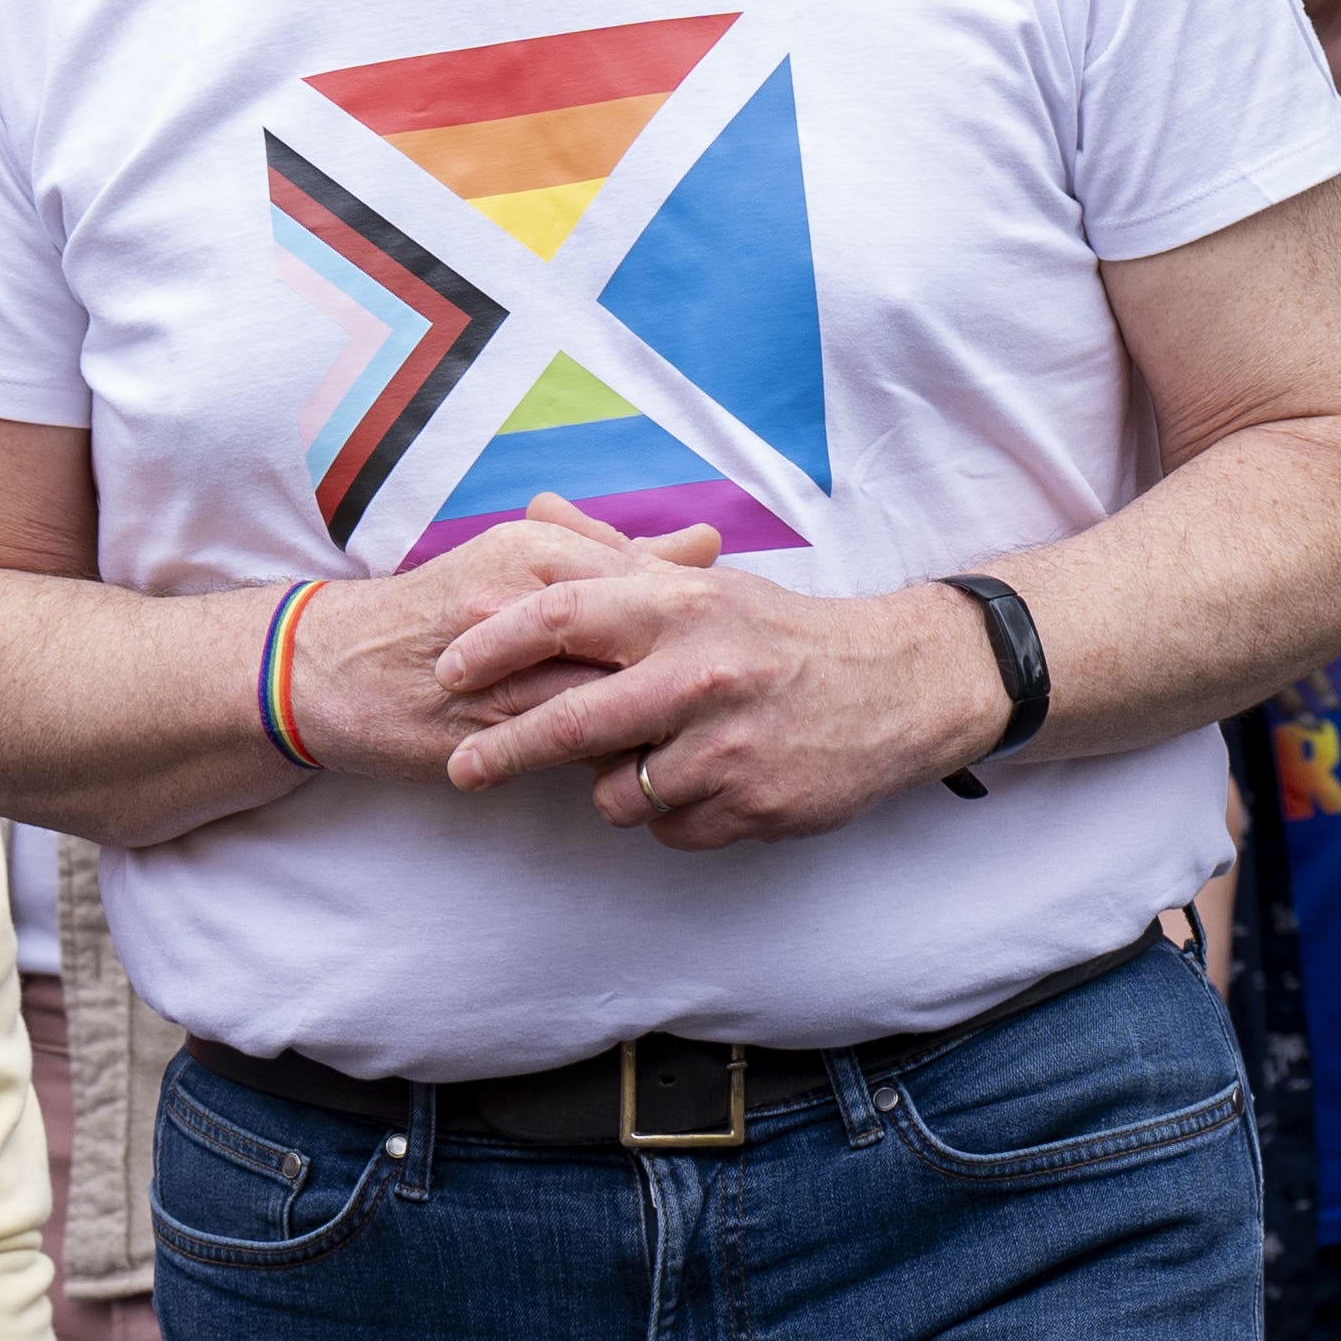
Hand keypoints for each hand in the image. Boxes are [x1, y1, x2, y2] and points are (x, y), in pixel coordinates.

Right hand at [283, 498, 719, 787]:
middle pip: (635, 637)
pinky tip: (640, 764)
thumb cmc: (436, 612)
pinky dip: (610, 756)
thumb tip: (704, 543)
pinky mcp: (484, 729)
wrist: (331, 667)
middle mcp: (520, 599)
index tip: (729, 638)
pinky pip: (566, 747)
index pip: (644, 577)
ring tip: (697, 734)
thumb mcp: (518, 561)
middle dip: (683, 670)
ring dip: (655, 719)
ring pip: (608, 696)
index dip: (693, 614)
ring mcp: (501, 668)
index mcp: (533, 546)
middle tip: (726, 695)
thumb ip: (610, 555)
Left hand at [436, 562, 1012, 849]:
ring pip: (615, 793)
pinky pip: (669, 831)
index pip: (560, 618)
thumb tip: (535, 510)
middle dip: (501, 751)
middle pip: (569, 724)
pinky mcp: (753, 806)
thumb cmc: (779, 632)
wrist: (895, 687)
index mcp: (680, 607)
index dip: (492, 646)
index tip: (446, 670)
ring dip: (609, 786)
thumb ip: (612, 556)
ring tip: (641, 760)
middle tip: (461, 766)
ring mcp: (727, 747)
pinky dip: (667, 816)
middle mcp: (699, 674)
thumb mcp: (702, 581)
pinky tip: (697, 784)